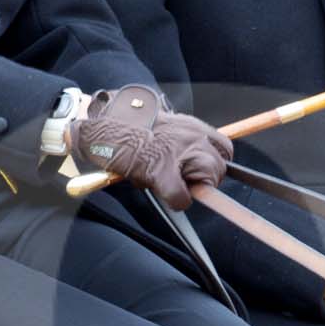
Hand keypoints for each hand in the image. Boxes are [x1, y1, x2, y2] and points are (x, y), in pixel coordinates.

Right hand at [70, 85, 232, 211]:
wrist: (100, 125)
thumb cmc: (124, 128)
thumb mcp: (158, 127)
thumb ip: (177, 141)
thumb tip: (187, 167)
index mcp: (189, 125)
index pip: (224, 147)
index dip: (215, 163)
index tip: (204, 171)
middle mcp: (190, 136)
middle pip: (220, 165)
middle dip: (206, 179)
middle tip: (186, 182)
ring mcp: (178, 152)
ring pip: (208, 179)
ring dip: (193, 188)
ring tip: (173, 185)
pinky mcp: (162, 170)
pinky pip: (182, 196)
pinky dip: (176, 200)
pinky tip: (163, 193)